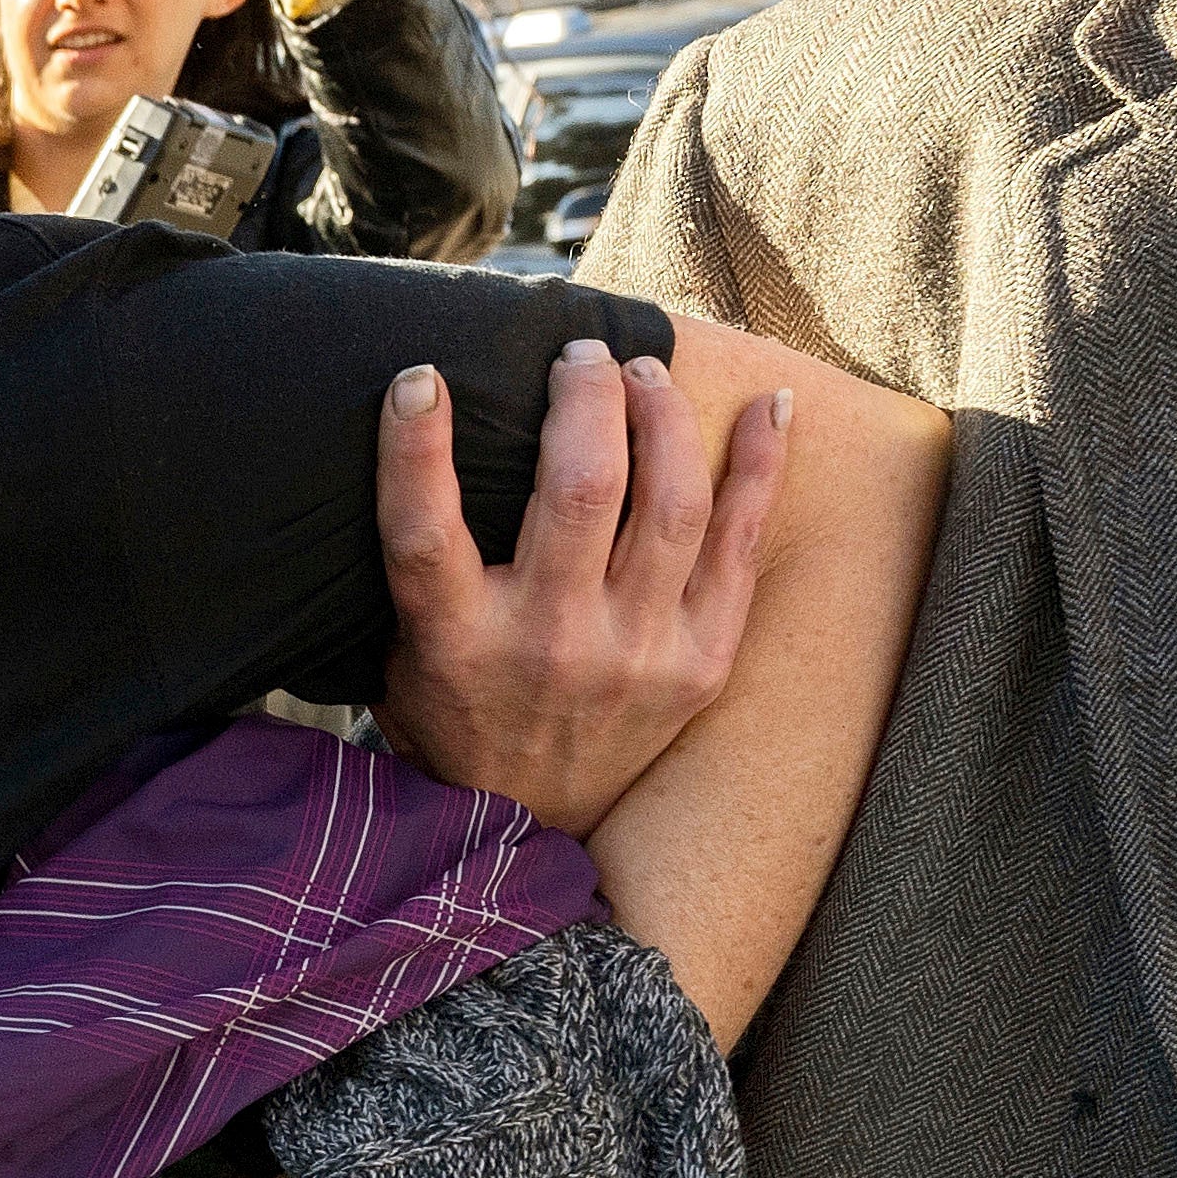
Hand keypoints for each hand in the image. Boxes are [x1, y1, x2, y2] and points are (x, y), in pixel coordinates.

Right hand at [376, 338, 783, 838]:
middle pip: (578, 488)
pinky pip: (741, 544)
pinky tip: (770, 406)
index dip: (416, 446)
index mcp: (457, 641)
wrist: (532, 821)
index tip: (421, 376)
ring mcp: (635, 656)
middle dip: (585, 394)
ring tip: (645, 375)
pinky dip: (761, 467)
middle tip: (581, 355)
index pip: (425, 531)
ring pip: (671, 500)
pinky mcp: (700, 665)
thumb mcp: (406, 651)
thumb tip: (429, 423)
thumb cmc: (460, 711)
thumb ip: (422, 564)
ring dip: (663, 414)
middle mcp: (549, 646)